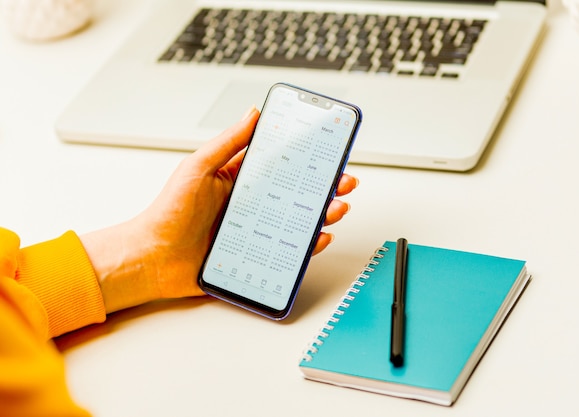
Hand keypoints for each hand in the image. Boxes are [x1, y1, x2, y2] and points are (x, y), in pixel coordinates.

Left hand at [81, 107, 358, 312]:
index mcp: (239, 180)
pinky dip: (307, 246)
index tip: (327, 150)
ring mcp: (255, 231)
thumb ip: (227, 143)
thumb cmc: (169, 212)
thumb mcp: (198, 168)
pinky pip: (288, 251)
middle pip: (296, 193)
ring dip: (322, 214)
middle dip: (324, 187)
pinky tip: (319, 238)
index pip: (280, 164)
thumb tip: (253, 113)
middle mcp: (251, 204)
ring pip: (297, 221)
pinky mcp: (256, 256)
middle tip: (344, 181)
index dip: (305, 158)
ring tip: (336, 208)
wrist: (153, 259)